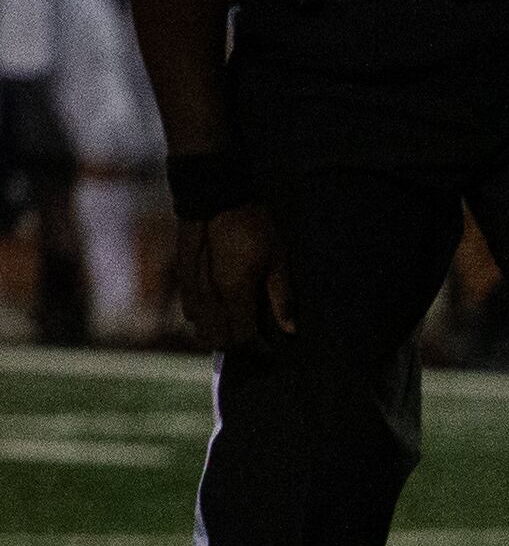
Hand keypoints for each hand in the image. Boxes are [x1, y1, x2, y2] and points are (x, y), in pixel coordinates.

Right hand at [173, 204, 289, 349]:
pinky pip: (189, 310)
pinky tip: (218, 312)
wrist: (214, 196)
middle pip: (218, 338)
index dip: (257, 349)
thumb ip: (281, 297)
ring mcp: (191, 286)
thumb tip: (290, 329)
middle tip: (256, 342)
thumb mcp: (277, 259)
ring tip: (238, 328)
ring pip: (200, 327)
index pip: (242, 336)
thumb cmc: (251, 225)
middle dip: (237, 345)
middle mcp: (208, 295)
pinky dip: (203, 318)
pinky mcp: (181, 275)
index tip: (271, 350)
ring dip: (218, 333)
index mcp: (233, 292)